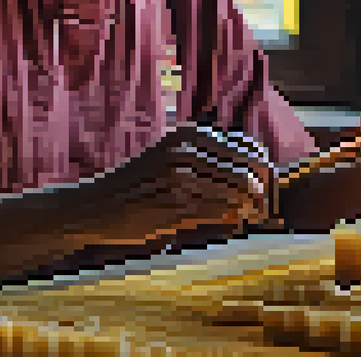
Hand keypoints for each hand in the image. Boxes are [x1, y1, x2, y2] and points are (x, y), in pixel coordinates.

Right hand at [79, 124, 272, 245]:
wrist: (94, 206)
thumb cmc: (136, 187)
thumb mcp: (169, 159)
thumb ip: (204, 160)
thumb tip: (250, 174)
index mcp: (189, 135)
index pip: (249, 147)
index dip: (264, 169)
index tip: (266, 190)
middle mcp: (187, 149)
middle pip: (251, 165)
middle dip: (265, 189)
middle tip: (264, 208)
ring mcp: (182, 175)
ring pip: (241, 188)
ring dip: (254, 206)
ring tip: (251, 218)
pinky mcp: (175, 204)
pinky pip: (222, 210)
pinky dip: (236, 219)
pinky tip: (235, 224)